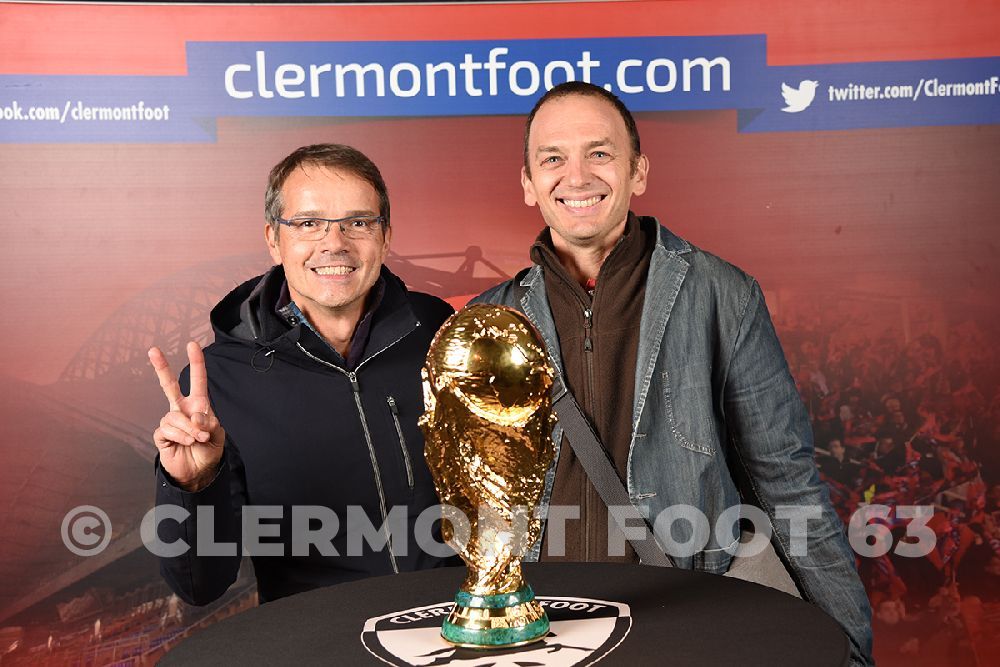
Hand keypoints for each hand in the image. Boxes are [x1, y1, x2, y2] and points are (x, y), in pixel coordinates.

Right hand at [149, 341, 225, 491]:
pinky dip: (180, 437)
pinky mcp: (162, 435)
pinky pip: (167, 430)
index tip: (192, 345)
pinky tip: (185, 443)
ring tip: (197, 440)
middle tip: (153, 350)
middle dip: (161, 368)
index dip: (196, 362)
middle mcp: (182, 409)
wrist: (198, 472)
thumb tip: (194, 416)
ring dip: (189, 429)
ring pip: (174, 416)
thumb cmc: (209, 450)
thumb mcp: (217, 435)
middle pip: (169, 386)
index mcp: (199, 405)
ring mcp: (170, 421)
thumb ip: (208, 423)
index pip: (197, 380)